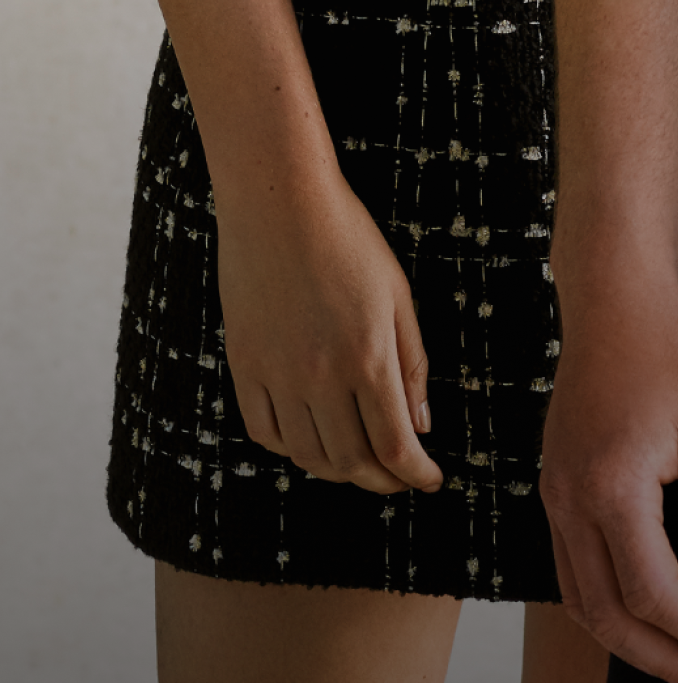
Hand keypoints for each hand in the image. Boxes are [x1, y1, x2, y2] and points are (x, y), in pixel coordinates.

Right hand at [216, 164, 442, 496]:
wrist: (279, 202)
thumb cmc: (348, 239)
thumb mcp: (398, 295)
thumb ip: (412, 365)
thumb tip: (420, 427)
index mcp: (368, 358)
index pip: (395, 447)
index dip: (415, 474)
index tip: (429, 481)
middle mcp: (321, 377)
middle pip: (352, 461)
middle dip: (383, 481)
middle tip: (399, 479)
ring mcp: (277, 375)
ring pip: (308, 456)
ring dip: (339, 471)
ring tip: (360, 463)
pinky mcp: (243, 366)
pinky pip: (265, 433)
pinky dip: (291, 449)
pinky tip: (310, 440)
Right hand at [540, 276, 677, 682]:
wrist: (615, 297)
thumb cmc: (669, 348)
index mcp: (611, 487)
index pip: (652, 594)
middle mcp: (570, 500)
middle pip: (607, 615)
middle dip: (663, 659)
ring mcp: (555, 493)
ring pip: (580, 600)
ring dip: (630, 642)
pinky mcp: (555, 483)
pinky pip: (570, 568)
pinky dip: (606, 605)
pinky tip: (644, 610)